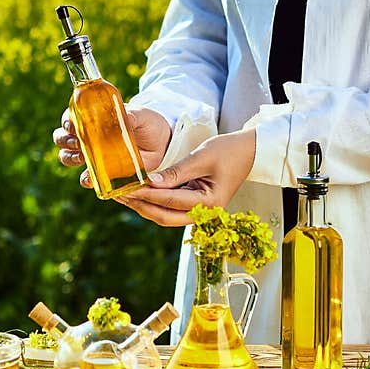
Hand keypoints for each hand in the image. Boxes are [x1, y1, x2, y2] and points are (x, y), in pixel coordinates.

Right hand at [52, 107, 172, 188]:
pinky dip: (86, 179)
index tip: (72, 125)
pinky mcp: (102, 172)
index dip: (66, 121)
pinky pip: (87, 178)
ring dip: (69, 158)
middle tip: (78, 142)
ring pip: (67, 157)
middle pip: (62, 138)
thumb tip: (125, 116)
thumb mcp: (141, 116)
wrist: (162, 143)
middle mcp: (88, 137)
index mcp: (92, 118)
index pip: (70, 118)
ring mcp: (93, 155)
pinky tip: (91, 178)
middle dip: (65, 141)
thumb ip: (133, 115)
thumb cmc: (147, 124)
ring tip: (82, 158)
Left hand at [116, 128, 256, 225]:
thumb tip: (150, 182)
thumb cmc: (229, 151)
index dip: (146, 194)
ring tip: (123, 195)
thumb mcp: (201, 158)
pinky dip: (154, 203)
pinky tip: (138, 194)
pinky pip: (170, 209)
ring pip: (165, 216)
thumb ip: (175, 172)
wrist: (250, 152)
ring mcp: (200, 212)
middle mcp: (204, 213)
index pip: (169, 200)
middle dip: (140, 206)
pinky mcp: (195, 205)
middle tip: (119, 195)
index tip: (126, 187)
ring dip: (144, 206)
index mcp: (209, 203)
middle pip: (164, 217)